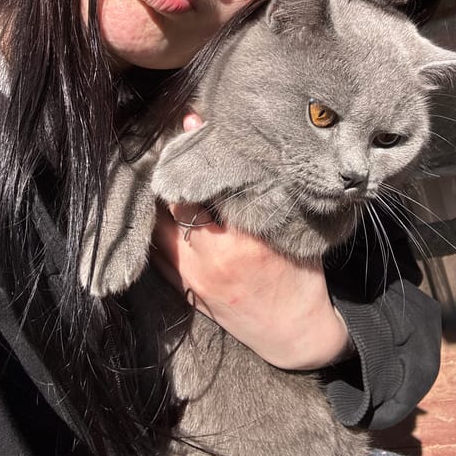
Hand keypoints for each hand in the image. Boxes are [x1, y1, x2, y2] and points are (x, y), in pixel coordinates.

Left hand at [151, 110, 354, 369]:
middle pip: (173, 202)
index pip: (205, 186)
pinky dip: (154, 225)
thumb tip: (249, 152)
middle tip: (172, 139)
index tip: (190, 121)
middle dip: (173, 168)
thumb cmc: (301, 277)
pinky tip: (157, 203)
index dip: (195, 151)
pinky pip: (156, 251)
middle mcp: (210, 259)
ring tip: (159, 164)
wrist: (295, 334)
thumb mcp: (292, 233)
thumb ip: (268, 198)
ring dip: (158, 196)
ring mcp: (192, 277)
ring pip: (157, 226)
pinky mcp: (184, 289)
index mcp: (242, 242)